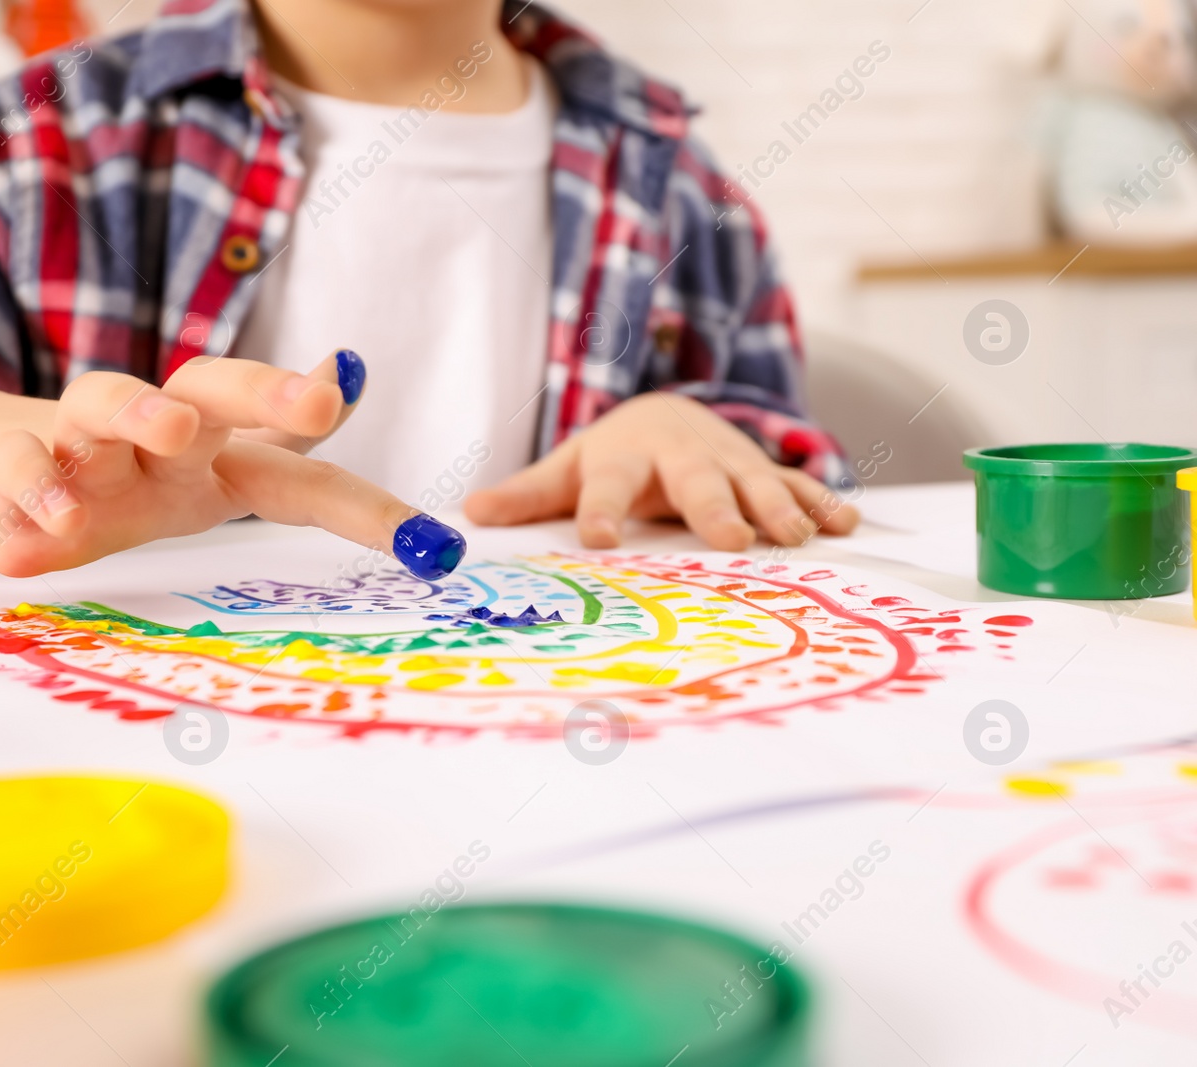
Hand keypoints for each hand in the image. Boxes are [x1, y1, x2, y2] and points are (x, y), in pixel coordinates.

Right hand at [0, 352, 459, 576]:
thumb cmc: (122, 476)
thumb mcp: (210, 476)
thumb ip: (286, 458)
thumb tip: (355, 377)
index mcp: (216, 456)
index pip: (302, 473)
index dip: (366, 508)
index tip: (433, 547)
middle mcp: (154, 434)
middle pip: (211, 389)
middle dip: (268, 391)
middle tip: (321, 401)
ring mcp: (78, 444)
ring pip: (106, 405)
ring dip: (143, 410)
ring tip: (173, 429)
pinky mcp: (5, 466)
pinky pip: (18, 465)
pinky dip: (34, 486)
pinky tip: (53, 521)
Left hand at [464, 392, 857, 549]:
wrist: (666, 413)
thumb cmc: (613, 456)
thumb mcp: (569, 469)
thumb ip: (528, 495)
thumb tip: (469, 512)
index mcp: (623, 457)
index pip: (606, 486)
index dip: (601, 511)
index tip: (598, 538)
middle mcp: (680, 457)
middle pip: (697, 482)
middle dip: (714, 507)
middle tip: (731, 539)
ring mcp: (728, 461)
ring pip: (755, 482)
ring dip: (778, 509)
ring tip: (797, 538)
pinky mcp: (763, 470)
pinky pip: (796, 484)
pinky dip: (821, 503)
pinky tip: (845, 527)